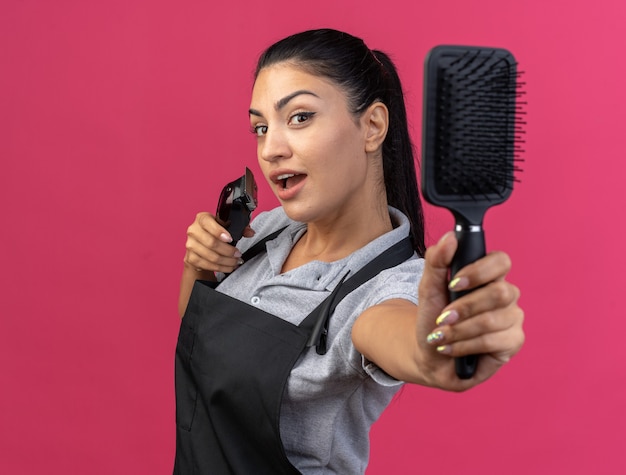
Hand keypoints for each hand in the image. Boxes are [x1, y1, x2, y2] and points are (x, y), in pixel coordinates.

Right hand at [183, 212, 254, 273]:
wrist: (200, 245)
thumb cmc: (214, 233)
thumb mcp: (226, 226)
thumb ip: (240, 227)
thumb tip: (250, 232)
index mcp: (202, 218)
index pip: (208, 224)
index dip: (219, 232)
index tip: (230, 239)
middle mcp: (193, 230)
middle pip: (211, 243)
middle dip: (228, 251)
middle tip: (238, 254)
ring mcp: (190, 245)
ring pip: (211, 256)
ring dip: (226, 261)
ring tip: (235, 262)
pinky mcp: (190, 258)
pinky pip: (207, 265)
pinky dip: (220, 268)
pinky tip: (228, 267)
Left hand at [416, 232, 524, 390]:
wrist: (430, 354)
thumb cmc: (434, 319)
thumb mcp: (428, 288)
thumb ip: (437, 261)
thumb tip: (450, 237)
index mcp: (488, 276)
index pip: (501, 261)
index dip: (479, 271)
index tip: (453, 283)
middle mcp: (506, 295)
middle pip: (500, 293)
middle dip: (464, 307)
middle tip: (443, 318)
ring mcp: (512, 319)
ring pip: (492, 320)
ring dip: (459, 330)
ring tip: (442, 336)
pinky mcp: (513, 342)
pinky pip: (493, 342)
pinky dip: (465, 345)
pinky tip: (452, 348)